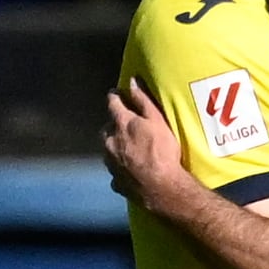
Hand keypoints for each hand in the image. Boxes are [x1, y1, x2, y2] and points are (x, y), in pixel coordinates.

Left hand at [99, 87, 200, 221]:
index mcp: (120, 124)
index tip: (116, 92)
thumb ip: (143, 100)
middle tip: (125, 124)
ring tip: (128, 148)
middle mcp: (110, 143)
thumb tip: (132, 81)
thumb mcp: (157, 120)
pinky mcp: (115, 182)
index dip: (114, 96)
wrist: (162, 187)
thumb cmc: (162, 151)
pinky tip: (129, 170)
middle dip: (113, 125)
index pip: (112, 103)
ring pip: (108, 150)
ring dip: (115, 146)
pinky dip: (120, 168)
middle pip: (106, 128)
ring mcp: (110, 164)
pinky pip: (115, 171)